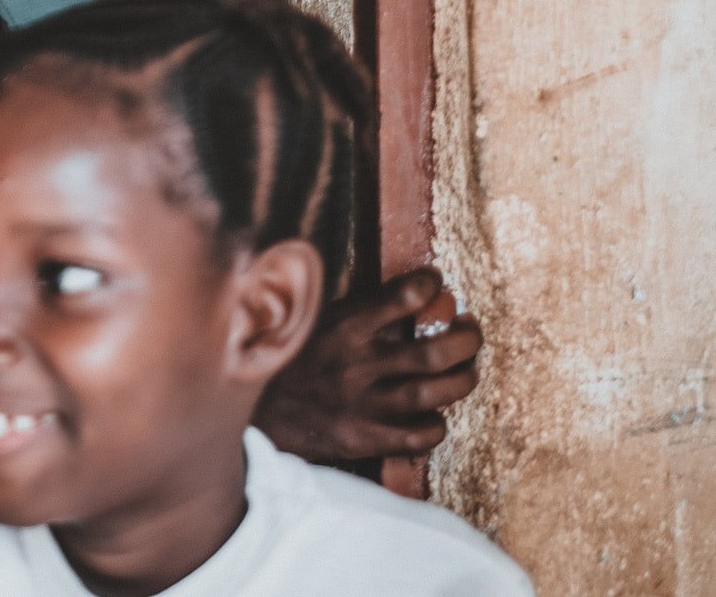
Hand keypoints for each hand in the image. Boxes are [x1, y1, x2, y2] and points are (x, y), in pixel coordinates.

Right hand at [257, 267, 482, 462]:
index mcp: (342, 326)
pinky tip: (436, 416)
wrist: (252, 413)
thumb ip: (351, 308)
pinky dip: (437, 426)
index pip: (402, 297)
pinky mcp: (362, 438)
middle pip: (435, 351)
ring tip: (467, 370)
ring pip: (435, 393)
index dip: (430, 286)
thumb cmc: (288, 360)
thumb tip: (401, 290)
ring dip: (463, 380)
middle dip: (467, 339)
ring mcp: (361, 404)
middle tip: (471, 332)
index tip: (437, 284)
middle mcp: (357, 363)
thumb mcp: (311, 321)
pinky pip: (418, 436)